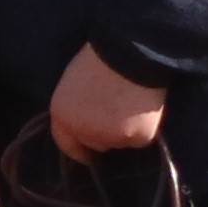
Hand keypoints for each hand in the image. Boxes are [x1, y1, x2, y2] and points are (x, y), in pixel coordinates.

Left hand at [47, 45, 167, 161]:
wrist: (131, 53)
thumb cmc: (101, 58)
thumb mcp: (75, 83)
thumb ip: (78, 107)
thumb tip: (87, 119)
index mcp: (62, 116)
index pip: (67, 144)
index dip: (79, 148)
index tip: (89, 153)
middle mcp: (82, 132)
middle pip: (96, 143)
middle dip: (106, 134)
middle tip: (119, 115)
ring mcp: (110, 137)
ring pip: (120, 141)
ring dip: (126, 130)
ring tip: (132, 105)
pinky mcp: (136, 137)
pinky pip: (141, 138)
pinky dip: (145, 127)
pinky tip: (145, 106)